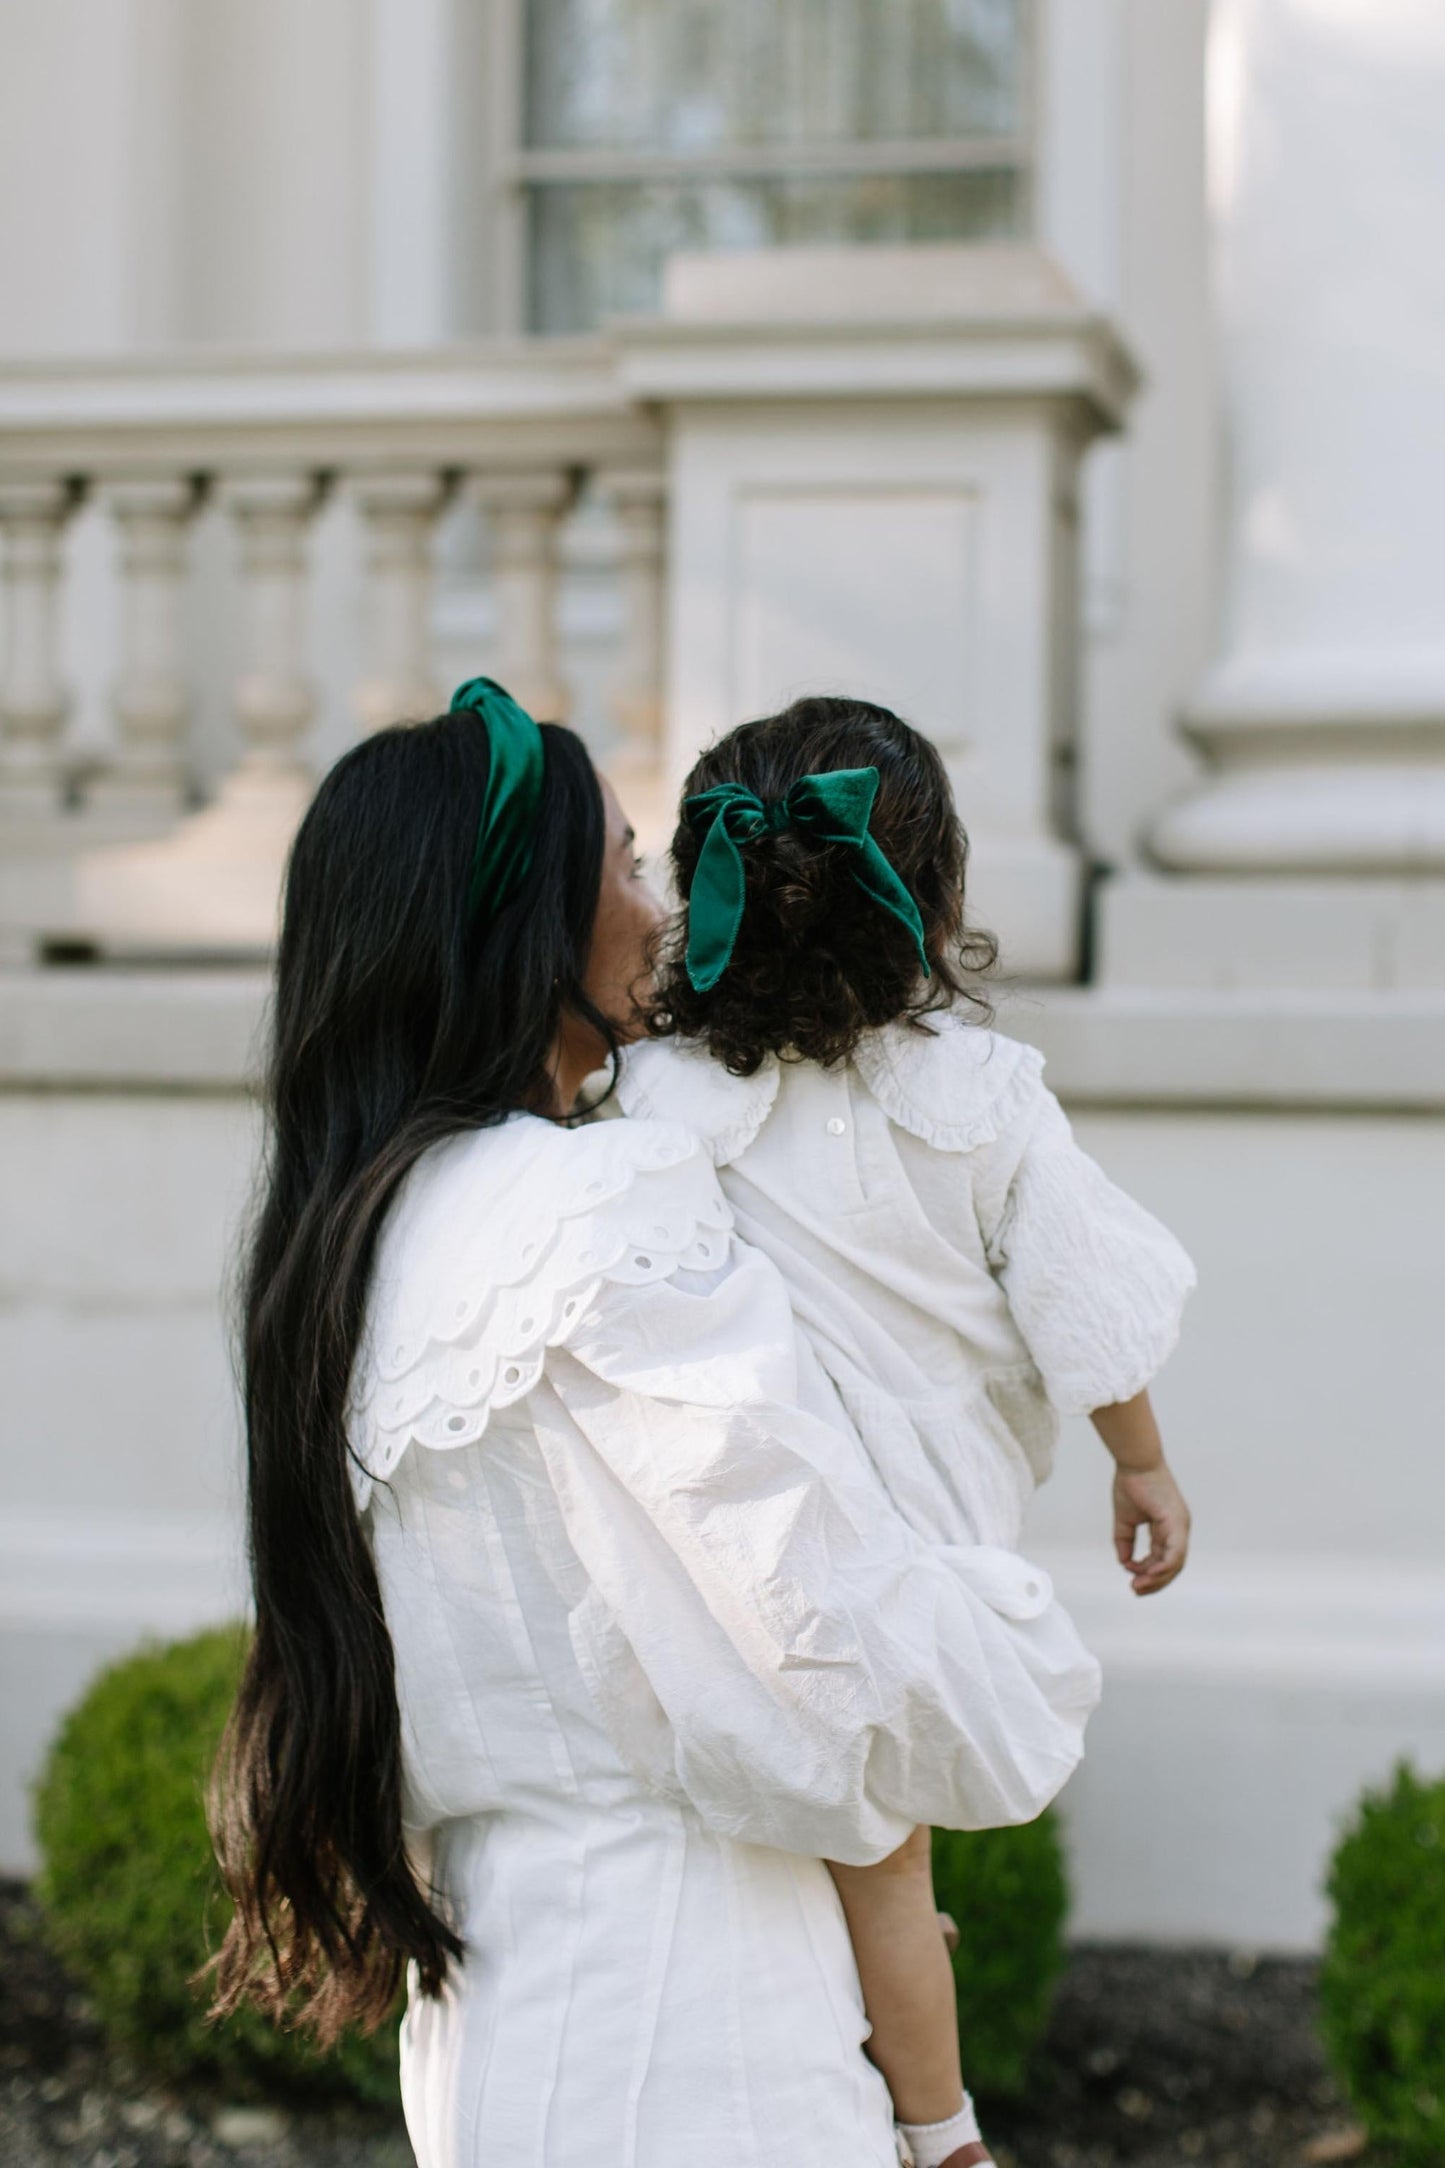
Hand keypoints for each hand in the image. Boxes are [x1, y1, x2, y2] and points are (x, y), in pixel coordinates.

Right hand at [1112, 1460, 1189, 1594]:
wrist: (1135, 1462)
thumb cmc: (1132, 1483)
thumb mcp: (1125, 1519)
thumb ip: (1125, 1542)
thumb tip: (1124, 1563)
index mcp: (1168, 1527)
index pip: (1163, 1558)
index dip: (1147, 1572)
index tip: (1130, 1577)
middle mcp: (1179, 1529)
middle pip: (1172, 1566)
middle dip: (1154, 1582)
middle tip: (1135, 1590)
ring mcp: (1180, 1526)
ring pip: (1175, 1563)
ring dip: (1156, 1578)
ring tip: (1137, 1585)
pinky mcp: (1177, 1523)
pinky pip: (1175, 1552)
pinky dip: (1163, 1566)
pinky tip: (1149, 1574)